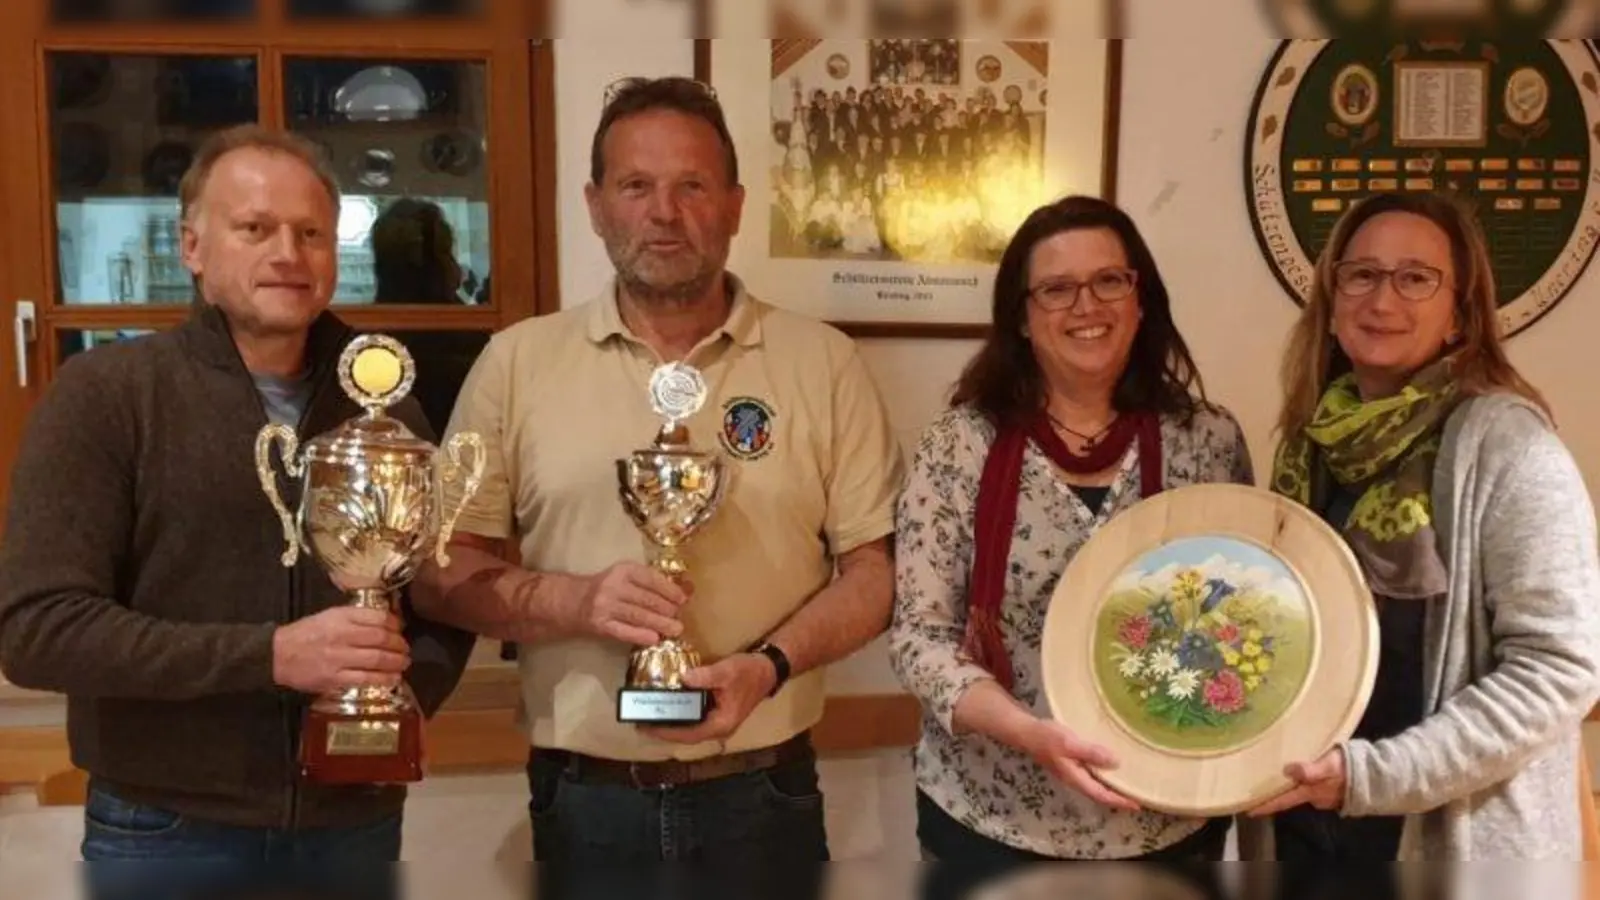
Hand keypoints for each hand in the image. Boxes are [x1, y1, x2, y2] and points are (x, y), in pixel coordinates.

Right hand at [273, 607, 408, 694]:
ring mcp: (338, 658)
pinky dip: (383, 679)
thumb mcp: (329, 616)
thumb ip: (355, 617)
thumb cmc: (306, 634)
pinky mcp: (333, 678)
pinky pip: (364, 679)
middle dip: (399, 645)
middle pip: (381, 639)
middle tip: (406, 649)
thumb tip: (385, 621)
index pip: (377, 618)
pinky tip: (393, 678)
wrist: (277, 654)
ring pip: (376, 659)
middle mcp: (341, 635)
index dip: (395, 624)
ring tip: (404, 663)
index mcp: (340, 617)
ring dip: (396, 662)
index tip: (401, 629)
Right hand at [565, 562, 688, 647]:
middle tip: (680, 619)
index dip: (669, 590)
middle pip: (646, 599)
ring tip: (675, 630)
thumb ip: (654, 583)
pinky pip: (623, 631)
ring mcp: (605, 606)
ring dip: (659, 624)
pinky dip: (640, 635)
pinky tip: (654, 639)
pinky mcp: (600, 625)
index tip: (683, 600)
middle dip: (667, 610)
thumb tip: (688, 589)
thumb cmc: (609, 588)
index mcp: (624, 570)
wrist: (575, 601)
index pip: (651, 579)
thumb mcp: (628, 578)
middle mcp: (614, 586)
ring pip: (638, 616)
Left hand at [641, 653, 776, 744]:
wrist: (768, 670)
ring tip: (650, 717)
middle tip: (641, 722)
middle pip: (686, 735)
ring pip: (689, 729)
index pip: (688, 734)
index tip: (646, 727)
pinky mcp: (716, 714)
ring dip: (671, 725)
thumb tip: (683, 678)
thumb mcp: (727, 671)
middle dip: (664, 731)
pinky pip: (694, 720)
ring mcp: (718, 722)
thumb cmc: (749, 673)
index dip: (666, 732)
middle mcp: (718, 728)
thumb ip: (706, 676)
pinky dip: (680, 716)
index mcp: (721, 724)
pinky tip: (668, 707)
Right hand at [1019, 719, 1139, 810]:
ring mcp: (1072, 771)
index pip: (1101, 795)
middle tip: (1139, 797)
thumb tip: (1116, 762)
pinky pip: (1092, 773)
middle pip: (1100, 793)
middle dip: (1118, 797)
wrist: (1025, 731)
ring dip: (1112, 787)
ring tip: (1129, 784)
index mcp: (1076, 778)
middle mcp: (1075, 778)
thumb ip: (1091, 753)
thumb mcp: (1069, 744)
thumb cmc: (1046, 738)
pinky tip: (1110, 765)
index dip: (1119, 801)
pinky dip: (1105, 774)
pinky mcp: (1071, 762)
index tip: (1137, 805)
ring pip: (1097, 784)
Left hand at [1247, 748, 1346, 816]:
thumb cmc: (1351, 766)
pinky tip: (1305, 772)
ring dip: (1292, 785)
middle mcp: (1315, 798)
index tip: (1249, 810)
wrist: (1376, 774)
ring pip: (1302, 791)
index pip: (1283, 800)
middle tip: (1257, 789)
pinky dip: (1307, 782)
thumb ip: (1310, 770)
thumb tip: (1288, 771)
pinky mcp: (1331, 792)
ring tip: (1279, 773)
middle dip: (1276, 794)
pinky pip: (1313, 788)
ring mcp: (1324, 797)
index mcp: (1311, 791)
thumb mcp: (1330, 764)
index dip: (1266, 805)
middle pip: (1290, 797)